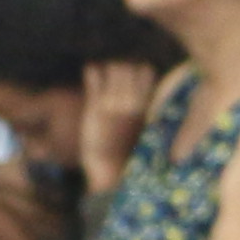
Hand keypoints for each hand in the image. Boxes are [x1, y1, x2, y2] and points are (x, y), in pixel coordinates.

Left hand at [76, 58, 158, 193]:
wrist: (111, 173)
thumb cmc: (129, 154)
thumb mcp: (144, 131)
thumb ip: (146, 109)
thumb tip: (145, 91)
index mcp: (148, 106)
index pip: (147, 71)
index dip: (139, 72)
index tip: (133, 85)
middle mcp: (133, 100)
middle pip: (128, 66)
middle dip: (121, 71)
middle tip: (115, 88)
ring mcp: (114, 102)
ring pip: (114, 66)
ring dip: (108, 71)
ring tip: (104, 87)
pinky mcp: (95, 106)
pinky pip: (93, 74)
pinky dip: (91, 73)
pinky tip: (91, 82)